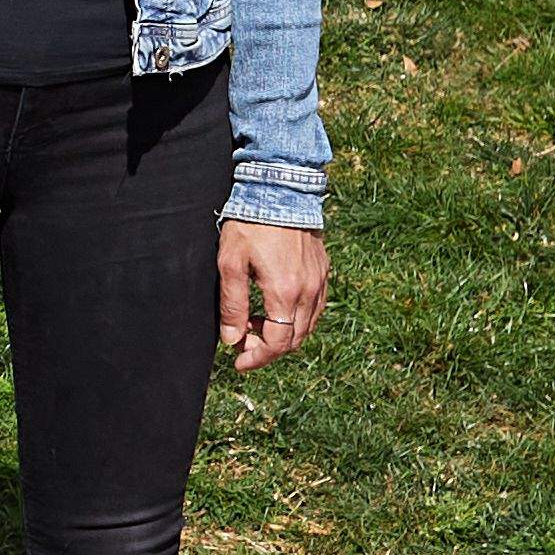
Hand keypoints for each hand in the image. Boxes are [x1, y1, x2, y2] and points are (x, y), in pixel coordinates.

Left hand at [218, 220, 332, 368]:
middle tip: (242, 343)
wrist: (280, 192)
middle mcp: (309, 292)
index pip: (277, 343)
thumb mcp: (230, 263)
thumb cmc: (251, 225)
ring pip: (307, 326)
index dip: (257, 358)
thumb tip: (231, 340)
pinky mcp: (324, 272)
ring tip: (255, 325)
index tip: (238, 362)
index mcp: (285, 292)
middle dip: (268, 349)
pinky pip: (316, 309)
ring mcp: (320, 282)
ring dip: (283, 334)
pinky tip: (276, 310)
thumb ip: (232, 304)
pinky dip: (297, 319)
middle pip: (294, 339)